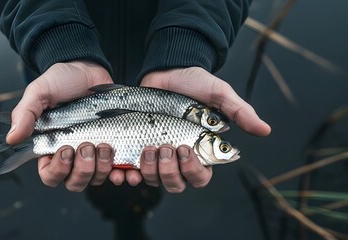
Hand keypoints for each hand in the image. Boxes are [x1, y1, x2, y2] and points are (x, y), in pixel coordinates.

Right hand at [7, 61, 115, 190]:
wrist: (89, 68)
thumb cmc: (61, 80)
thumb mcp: (39, 92)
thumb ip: (25, 114)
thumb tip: (11, 139)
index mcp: (51, 147)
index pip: (50, 175)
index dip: (57, 171)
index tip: (65, 149)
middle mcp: (72, 155)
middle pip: (75, 182)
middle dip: (82, 170)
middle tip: (87, 146)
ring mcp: (94, 153)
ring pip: (96, 178)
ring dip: (101, 168)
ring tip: (105, 145)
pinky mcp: (113, 147)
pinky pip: (117, 170)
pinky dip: (120, 172)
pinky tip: (122, 164)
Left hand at [125, 67, 271, 192]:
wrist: (165, 68)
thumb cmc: (194, 82)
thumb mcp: (219, 94)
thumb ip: (239, 113)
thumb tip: (265, 130)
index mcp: (199, 149)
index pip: (200, 177)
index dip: (194, 171)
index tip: (187, 149)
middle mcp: (177, 156)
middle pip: (176, 184)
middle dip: (170, 172)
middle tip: (166, 147)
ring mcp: (156, 153)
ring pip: (154, 180)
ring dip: (151, 170)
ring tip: (149, 147)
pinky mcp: (136, 146)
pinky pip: (132, 171)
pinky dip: (130, 173)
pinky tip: (129, 164)